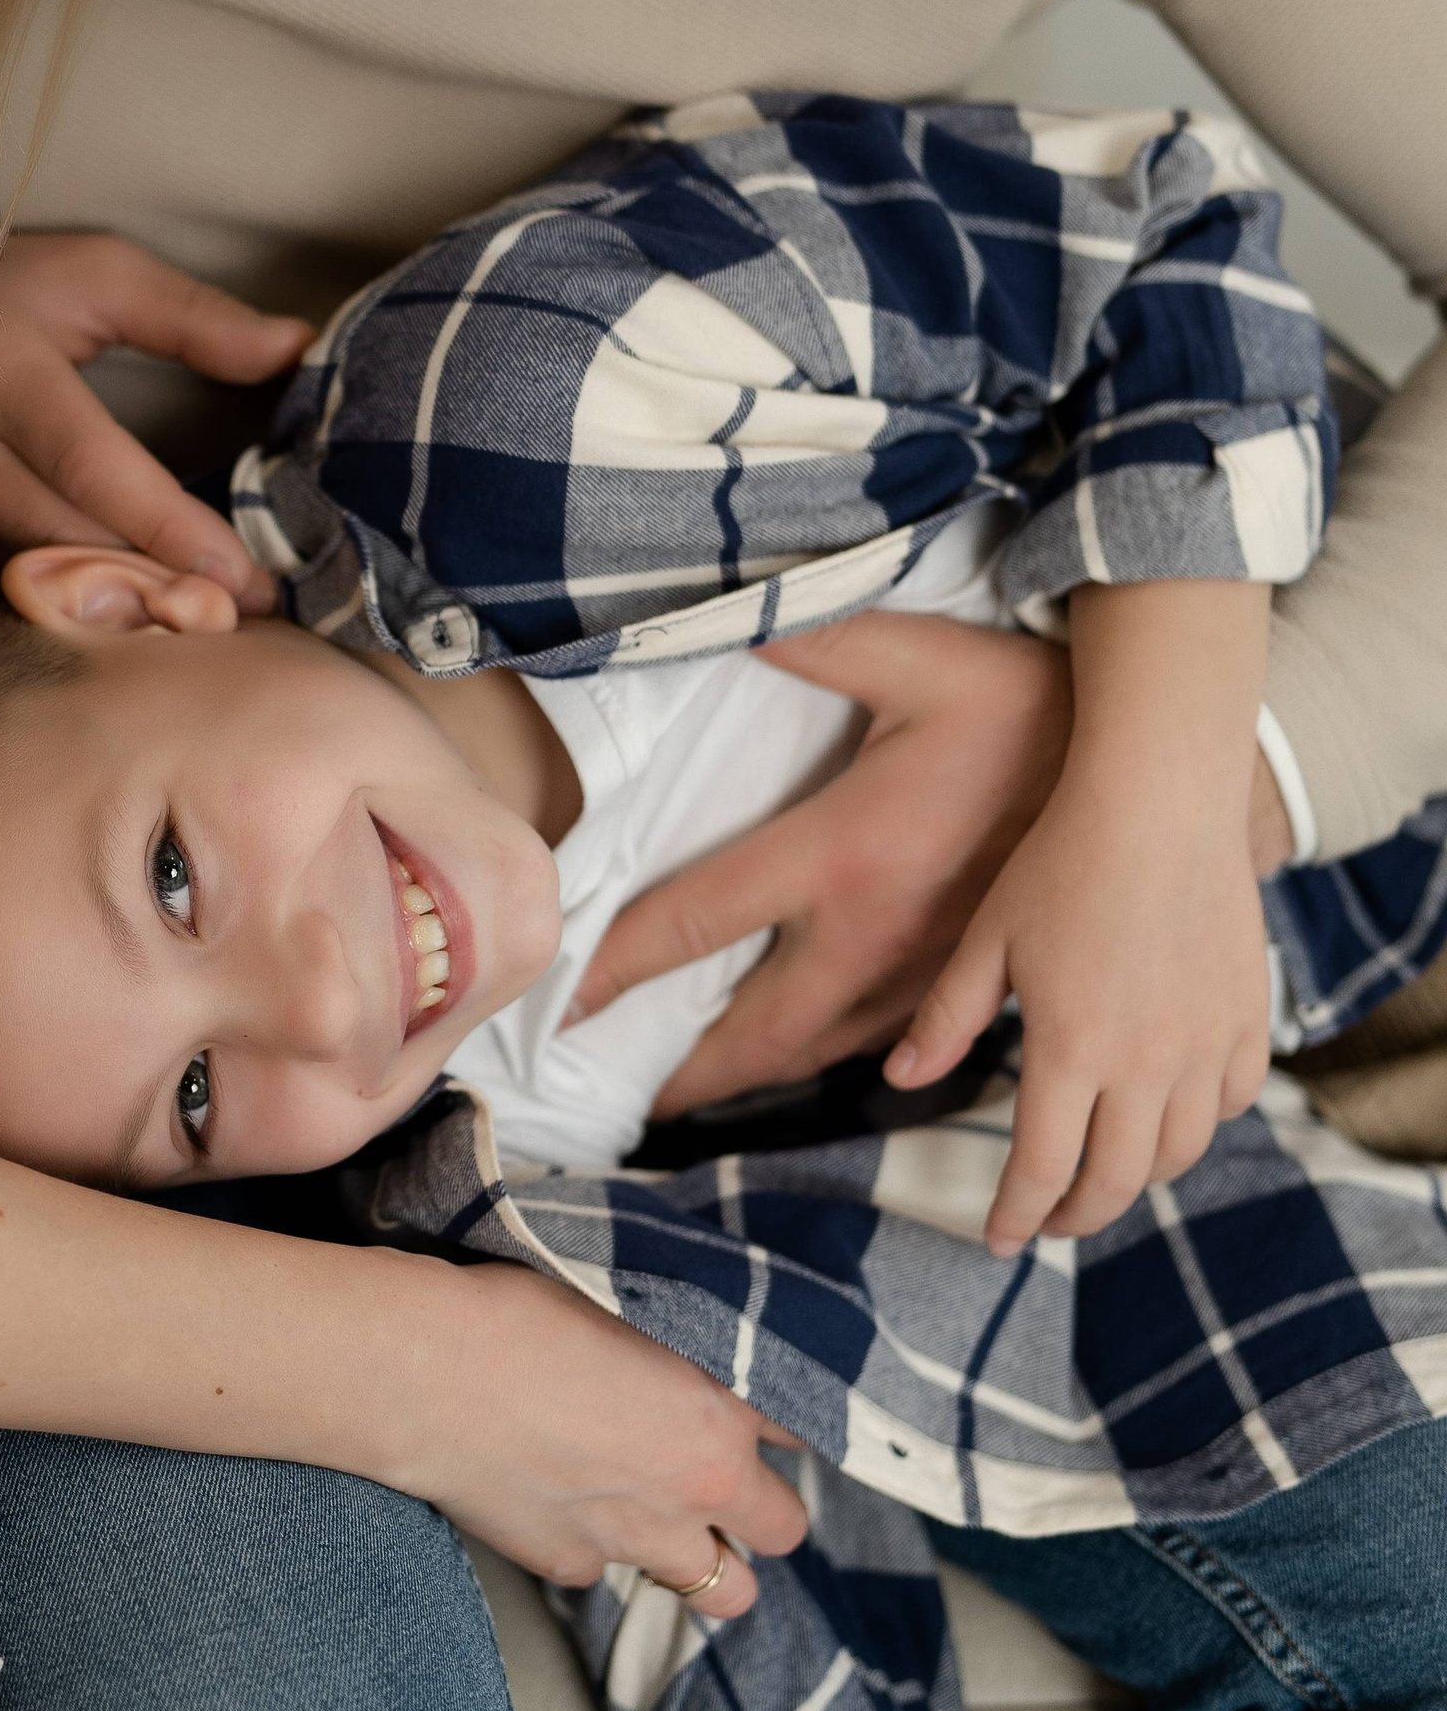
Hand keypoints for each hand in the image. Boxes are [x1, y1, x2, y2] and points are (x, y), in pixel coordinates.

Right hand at [0, 231, 310, 607]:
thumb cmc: (0, 290)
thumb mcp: (97, 276)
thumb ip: (196, 318)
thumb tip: (297, 351)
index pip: (93, 469)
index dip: (172, 531)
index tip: (246, 578)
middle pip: (63, 542)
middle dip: (158, 586)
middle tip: (243, 614)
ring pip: (27, 582)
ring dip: (111, 605)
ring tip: (188, 615)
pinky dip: (53, 604)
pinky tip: (109, 607)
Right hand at [377, 1255, 808, 1602]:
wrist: (427, 1369)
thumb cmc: (520, 1311)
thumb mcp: (628, 1302)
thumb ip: (687, 1346)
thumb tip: (696, 1359)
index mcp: (722, 1414)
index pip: (801, 1430)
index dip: (772, 1416)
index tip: (744, 1405)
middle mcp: (695, 1488)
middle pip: (784, 1528)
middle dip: (761, 1507)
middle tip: (717, 1473)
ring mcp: (636, 1541)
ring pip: (725, 1590)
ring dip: (708, 1558)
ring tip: (667, 1517)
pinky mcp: (571, 1566)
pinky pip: (611, 1573)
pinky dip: (600, 1548)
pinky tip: (562, 1500)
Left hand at [570, 616, 1073, 1115]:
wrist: (1148, 772)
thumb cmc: (1022, 702)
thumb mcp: (914, 656)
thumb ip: (816, 641)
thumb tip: (733, 618)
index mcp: (839, 856)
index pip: (695, 923)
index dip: (618, 968)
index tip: (564, 1002)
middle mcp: (873, 936)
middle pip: (751, 1032)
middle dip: (683, 1073)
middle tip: (625, 1092)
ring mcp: (924, 974)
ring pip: (816, 1053)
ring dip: (750, 1077)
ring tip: (693, 1088)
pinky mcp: (972, 988)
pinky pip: (881, 1046)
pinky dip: (828, 1059)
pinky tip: (805, 1056)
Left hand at [890, 578, 1274, 1252]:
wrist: (1159, 798)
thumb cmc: (1059, 860)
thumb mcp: (987, 940)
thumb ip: (946, 1019)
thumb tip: (898, 1082)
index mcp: (1071, 1049)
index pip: (1043, 1168)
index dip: (1018, 1215)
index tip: (998, 1238)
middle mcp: (1146, 1061)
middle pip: (1116, 1180)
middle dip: (1077, 1214)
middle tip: (1049, 1220)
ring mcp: (1205, 1042)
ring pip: (1179, 1153)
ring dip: (1138, 1178)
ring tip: (1103, 1175)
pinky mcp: (1247, 1015)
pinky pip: (1229, 1101)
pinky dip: (1196, 1125)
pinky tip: (1167, 1117)